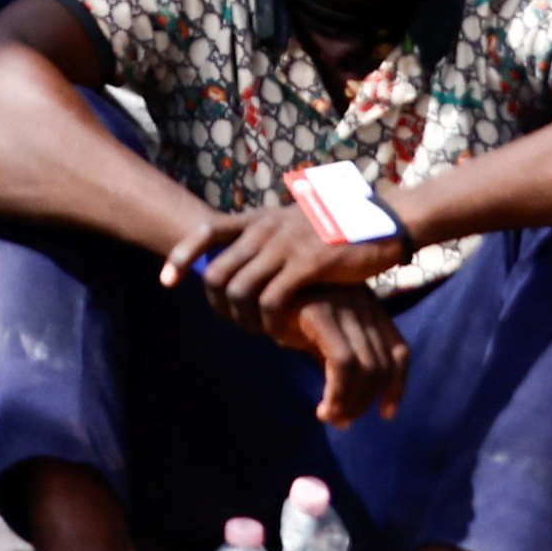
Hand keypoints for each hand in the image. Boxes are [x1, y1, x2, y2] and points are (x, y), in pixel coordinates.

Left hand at [168, 196, 399, 321]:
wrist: (383, 222)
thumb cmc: (339, 230)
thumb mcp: (295, 224)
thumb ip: (268, 240)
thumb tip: (241, 262)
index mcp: (261, 217)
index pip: (207, 230)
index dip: (182, 256)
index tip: (168, 281)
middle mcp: (267, 228)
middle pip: (217, 272)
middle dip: (216, 304)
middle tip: (231, 323)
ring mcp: (286, 245)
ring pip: (240, 290)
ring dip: (242, 320)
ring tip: (258, 333)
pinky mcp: (308, 265)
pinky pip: (271, 301)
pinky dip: (268, 323)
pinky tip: (280, 333)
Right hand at [291, 289, 409, 423]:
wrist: (250, 290)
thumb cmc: (287, 316)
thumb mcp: (320, 339)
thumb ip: (340, 363)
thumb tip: (350, 408)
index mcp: (368, 307)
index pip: (399, 351)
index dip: (397, 386)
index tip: (386, 413)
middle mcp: (362, 303)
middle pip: (381, 364)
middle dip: (365, 401)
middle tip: (343, 421)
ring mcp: (342, 305)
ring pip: (365, 367)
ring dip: (351, 402)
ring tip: (331, 417)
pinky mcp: (320, 312)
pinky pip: (342, 363)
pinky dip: (338, 393)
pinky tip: (323, 409)